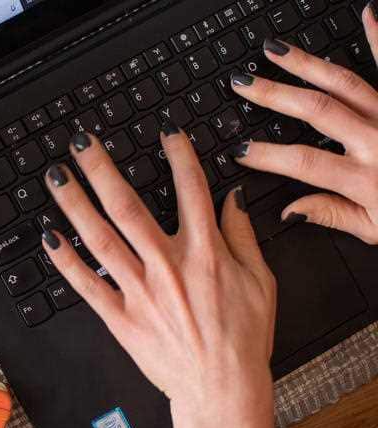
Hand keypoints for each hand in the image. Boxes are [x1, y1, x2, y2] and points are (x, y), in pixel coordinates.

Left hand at [42, 129, 275, 427]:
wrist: (222, 389)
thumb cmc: (243, 338)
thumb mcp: (260, 281)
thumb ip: (242, 234)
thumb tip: (232, 195)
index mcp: (205, 253)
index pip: (190, 190)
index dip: (178, 155)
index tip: (164, 131)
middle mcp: (167, 266)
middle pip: (127, 206)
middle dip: (101, 169)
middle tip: (81, 142)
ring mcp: (140, 292)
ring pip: (100, 239)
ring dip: (74, 205)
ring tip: (56, 177)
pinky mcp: (121, 318)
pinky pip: (87, 285)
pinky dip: (66, 261)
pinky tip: (49, 237)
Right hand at [230, 6, 377, 243]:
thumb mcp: (375, 230)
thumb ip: (331, 215)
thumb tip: (289, 211)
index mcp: (364, 179)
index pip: (303, 162)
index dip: (266, 155)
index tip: (240, 150)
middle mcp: (377, 141)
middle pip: (316, 110)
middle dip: (273, 94)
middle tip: (243, 83)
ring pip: (343, 83)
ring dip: (306, 64)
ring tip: (274, 50)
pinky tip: (369, 14)